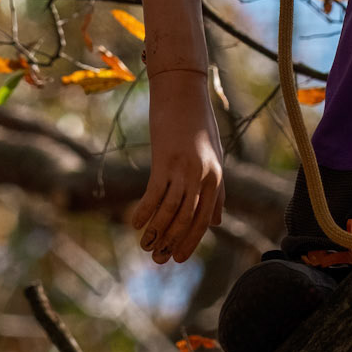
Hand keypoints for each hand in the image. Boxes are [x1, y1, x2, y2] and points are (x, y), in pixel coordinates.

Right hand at [133, 72, 225, 264]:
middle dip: (172, 242)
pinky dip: (145, 211)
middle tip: (157, 260)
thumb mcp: (214, 156)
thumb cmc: (198, 124)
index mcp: (217, 177)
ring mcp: (184, 168)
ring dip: (157, 232)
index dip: (191, 241)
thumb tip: (217, 222)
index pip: (205, 219)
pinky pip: (155, 193)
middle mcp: (203, 175)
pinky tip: (135, 223)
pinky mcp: (165, 160)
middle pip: (188, 219)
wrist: (184, 91)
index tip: (177, 258)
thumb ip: (216, 190)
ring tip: (145, 246)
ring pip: (171, 210)